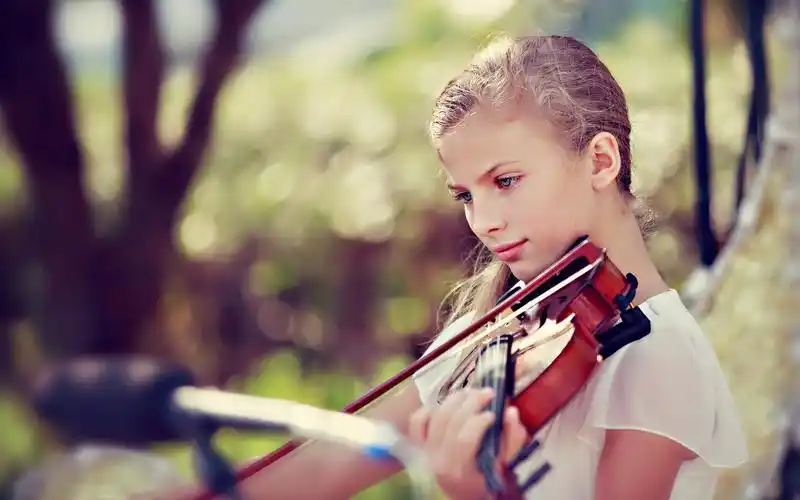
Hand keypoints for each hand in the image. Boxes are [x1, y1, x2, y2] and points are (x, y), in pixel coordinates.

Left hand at [408, 388, 527, 499]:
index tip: (494, 412)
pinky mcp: (418, 444)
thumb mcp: (503, 467)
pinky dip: (430, 408)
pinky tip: (448, 404)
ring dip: (455, 398)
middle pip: (450, 421)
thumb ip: (512, 440)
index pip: (465, 439)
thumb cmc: (485, 480)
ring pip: (436, 416)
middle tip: (488, 392)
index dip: (480, 420)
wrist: (461, 493)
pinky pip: (417, 420)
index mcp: (460, 470)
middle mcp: (438, 460)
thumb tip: (511, 411)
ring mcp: (425, 451)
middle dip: (471, 401)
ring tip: (472, 392)